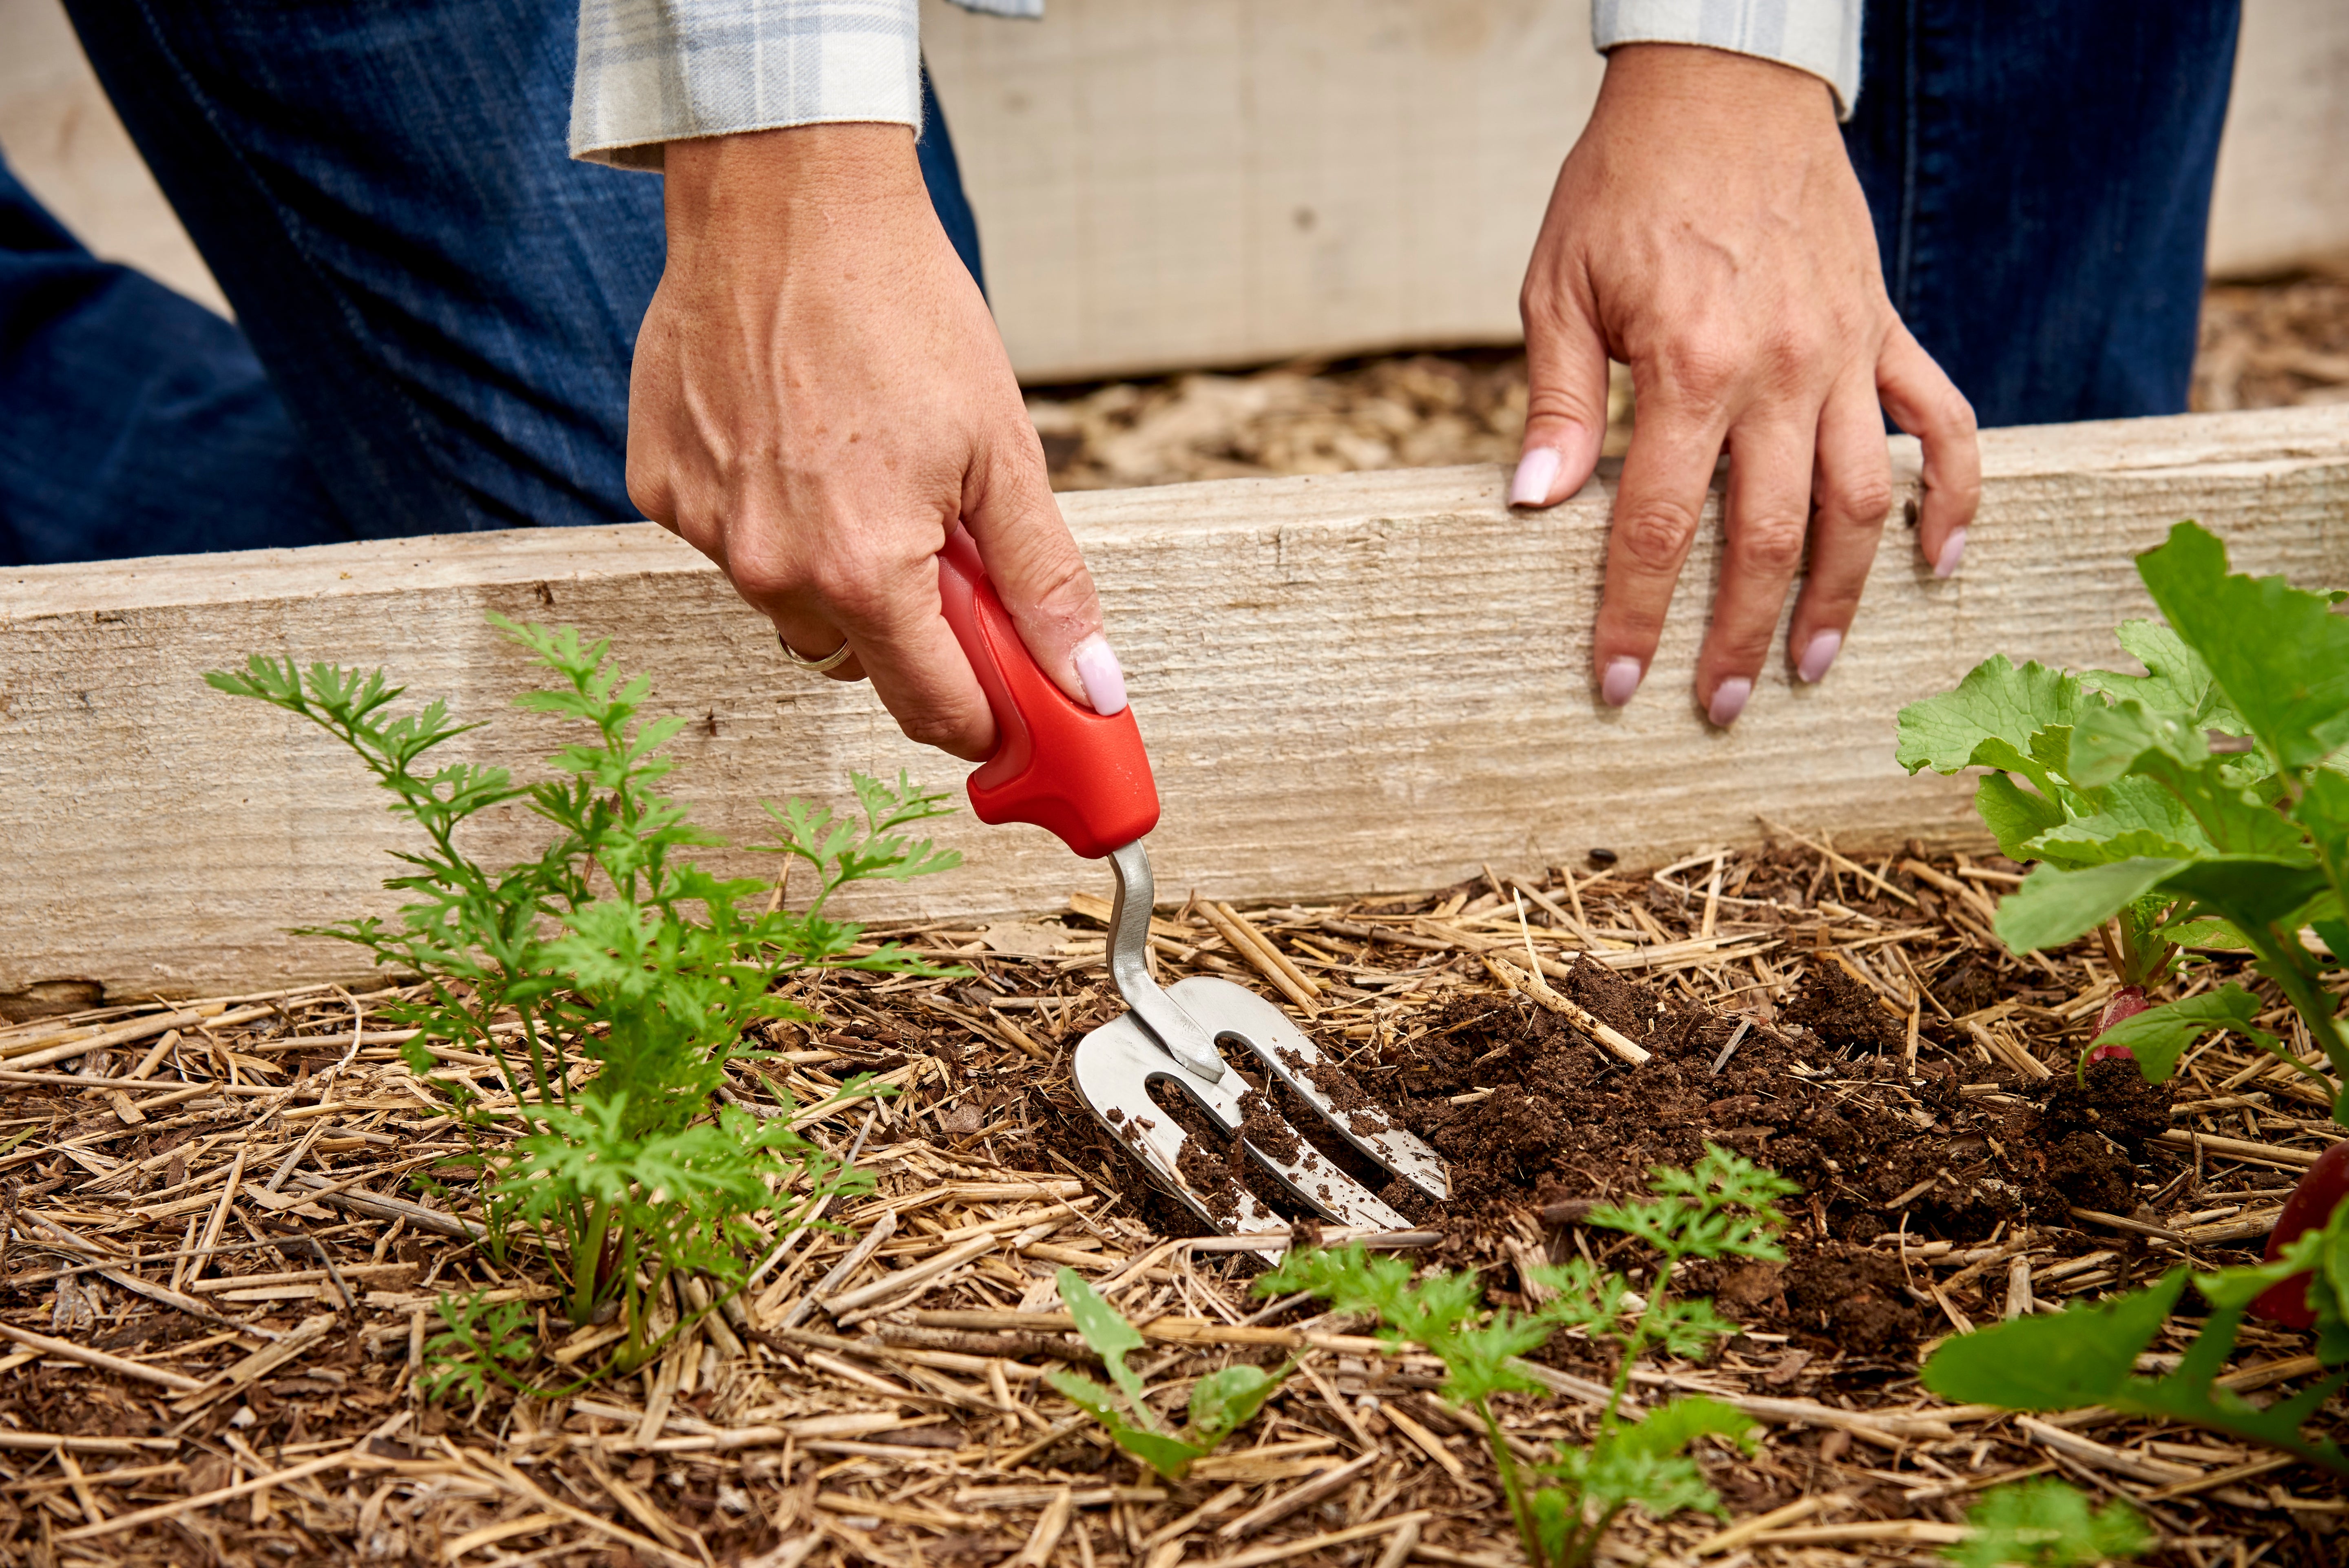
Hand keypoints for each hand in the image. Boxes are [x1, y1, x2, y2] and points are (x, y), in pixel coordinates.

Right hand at [628, 124, 1123, 760]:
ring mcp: (706, 527)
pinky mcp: (660, 484)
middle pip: (857, 661)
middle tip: (941, 541)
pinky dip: (772, 512)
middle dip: (909, 625)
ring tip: (863, 468)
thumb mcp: (1002, 451)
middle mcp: (772, 568)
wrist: (788, 197)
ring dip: (836, 568)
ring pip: (792, 602)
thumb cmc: (901, 309)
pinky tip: (793, 437)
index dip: (981, 716)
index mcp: (865, 571)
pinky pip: (732, 540)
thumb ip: (1044, 582)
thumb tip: (1090, 685)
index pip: (929, 707)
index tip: (1009, 705)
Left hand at [1513, 44, 1979, 724]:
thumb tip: (1532, 503)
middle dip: (1743, 635)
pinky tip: (1938, 560)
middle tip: (1721, 704)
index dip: (1637, 615)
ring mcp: (1842, 352)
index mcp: (1688, 367)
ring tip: (1815, 665)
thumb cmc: (1625, 185)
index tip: (1620, 683)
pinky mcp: (1881, 328)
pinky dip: (1951, 494)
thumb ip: (1558, 402)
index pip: (1657, 526)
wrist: (1720, 85)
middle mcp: (1778, 370)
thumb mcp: (1559, 286)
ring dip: (1844, 593)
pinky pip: (1941, 421)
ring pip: (1862, 500)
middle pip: (1770, 536)